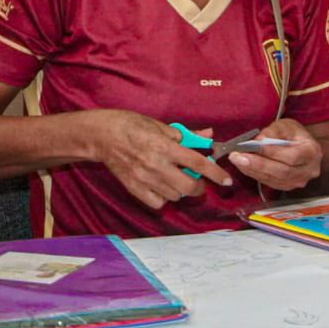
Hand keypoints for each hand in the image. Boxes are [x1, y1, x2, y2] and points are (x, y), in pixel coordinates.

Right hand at [89, 110, 232, 209]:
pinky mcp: (134, 188)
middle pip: (188, 186)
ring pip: (174, 195)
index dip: (215, 172)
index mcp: (164, 146)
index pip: (197, 162)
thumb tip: (207, 137)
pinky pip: (157, 202)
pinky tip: (161, 186)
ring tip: (176, 178)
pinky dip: (164, 197)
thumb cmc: (130, 125)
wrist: (102, 135)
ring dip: (180, 189)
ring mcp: (144, 179)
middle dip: (199, 186)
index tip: (226, 179)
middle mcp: (156, 165)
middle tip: (198, 180)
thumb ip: (186, 135)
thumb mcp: (160, 125)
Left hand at [228, 118, 321, 190]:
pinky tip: (243, 166)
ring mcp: (298, 181)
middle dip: (257, 164)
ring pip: (274, 179)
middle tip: (237, 156)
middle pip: (282, 171)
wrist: (302, 146)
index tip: (253, 146)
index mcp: (312, 152)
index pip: (292, 156)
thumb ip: (274, 131)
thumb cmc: (295, 134)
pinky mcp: (287, 186)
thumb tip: (259, 140)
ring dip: (252, 170)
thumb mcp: (287, 125)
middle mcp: (309, 170)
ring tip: (236, 160)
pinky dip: (254, 174)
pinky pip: (269, 183)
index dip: (272, 152)